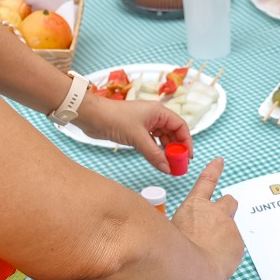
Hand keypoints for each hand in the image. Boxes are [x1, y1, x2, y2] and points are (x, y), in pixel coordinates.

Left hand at [73, 93, 191, 174]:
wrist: (92, 117)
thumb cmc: (115, 118)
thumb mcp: (137, 137)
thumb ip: (154, 154)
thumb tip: (167, 168)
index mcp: (159, 112)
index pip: (181, 126)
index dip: (186, 141)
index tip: (187, 157)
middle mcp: (155, 116)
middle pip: (173, 133)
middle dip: (177, 149)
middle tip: (179, 165)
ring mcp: (146, 124)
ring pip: (163, 139)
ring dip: (166, 151)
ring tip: (170, 165)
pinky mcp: (137, 131)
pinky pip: (152, 143)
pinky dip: (156, 151)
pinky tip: (158, 161)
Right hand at [170, 157, 244, 279]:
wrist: (195, 267)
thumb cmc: (177, 251)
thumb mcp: (171, 231)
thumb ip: (182, 226)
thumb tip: (186, 233)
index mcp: (196, 206)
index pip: (207, 181)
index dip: (214, 170)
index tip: (220, 161)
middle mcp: (216, 212)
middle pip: (229, 201)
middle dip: (226, 208)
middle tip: (219, 220)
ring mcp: (229, 227)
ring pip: (231, 229)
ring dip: (224, 237)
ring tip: (211, 253)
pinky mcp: (239, 243)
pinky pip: (234, 247)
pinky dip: (227, 253)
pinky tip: (217, 262)